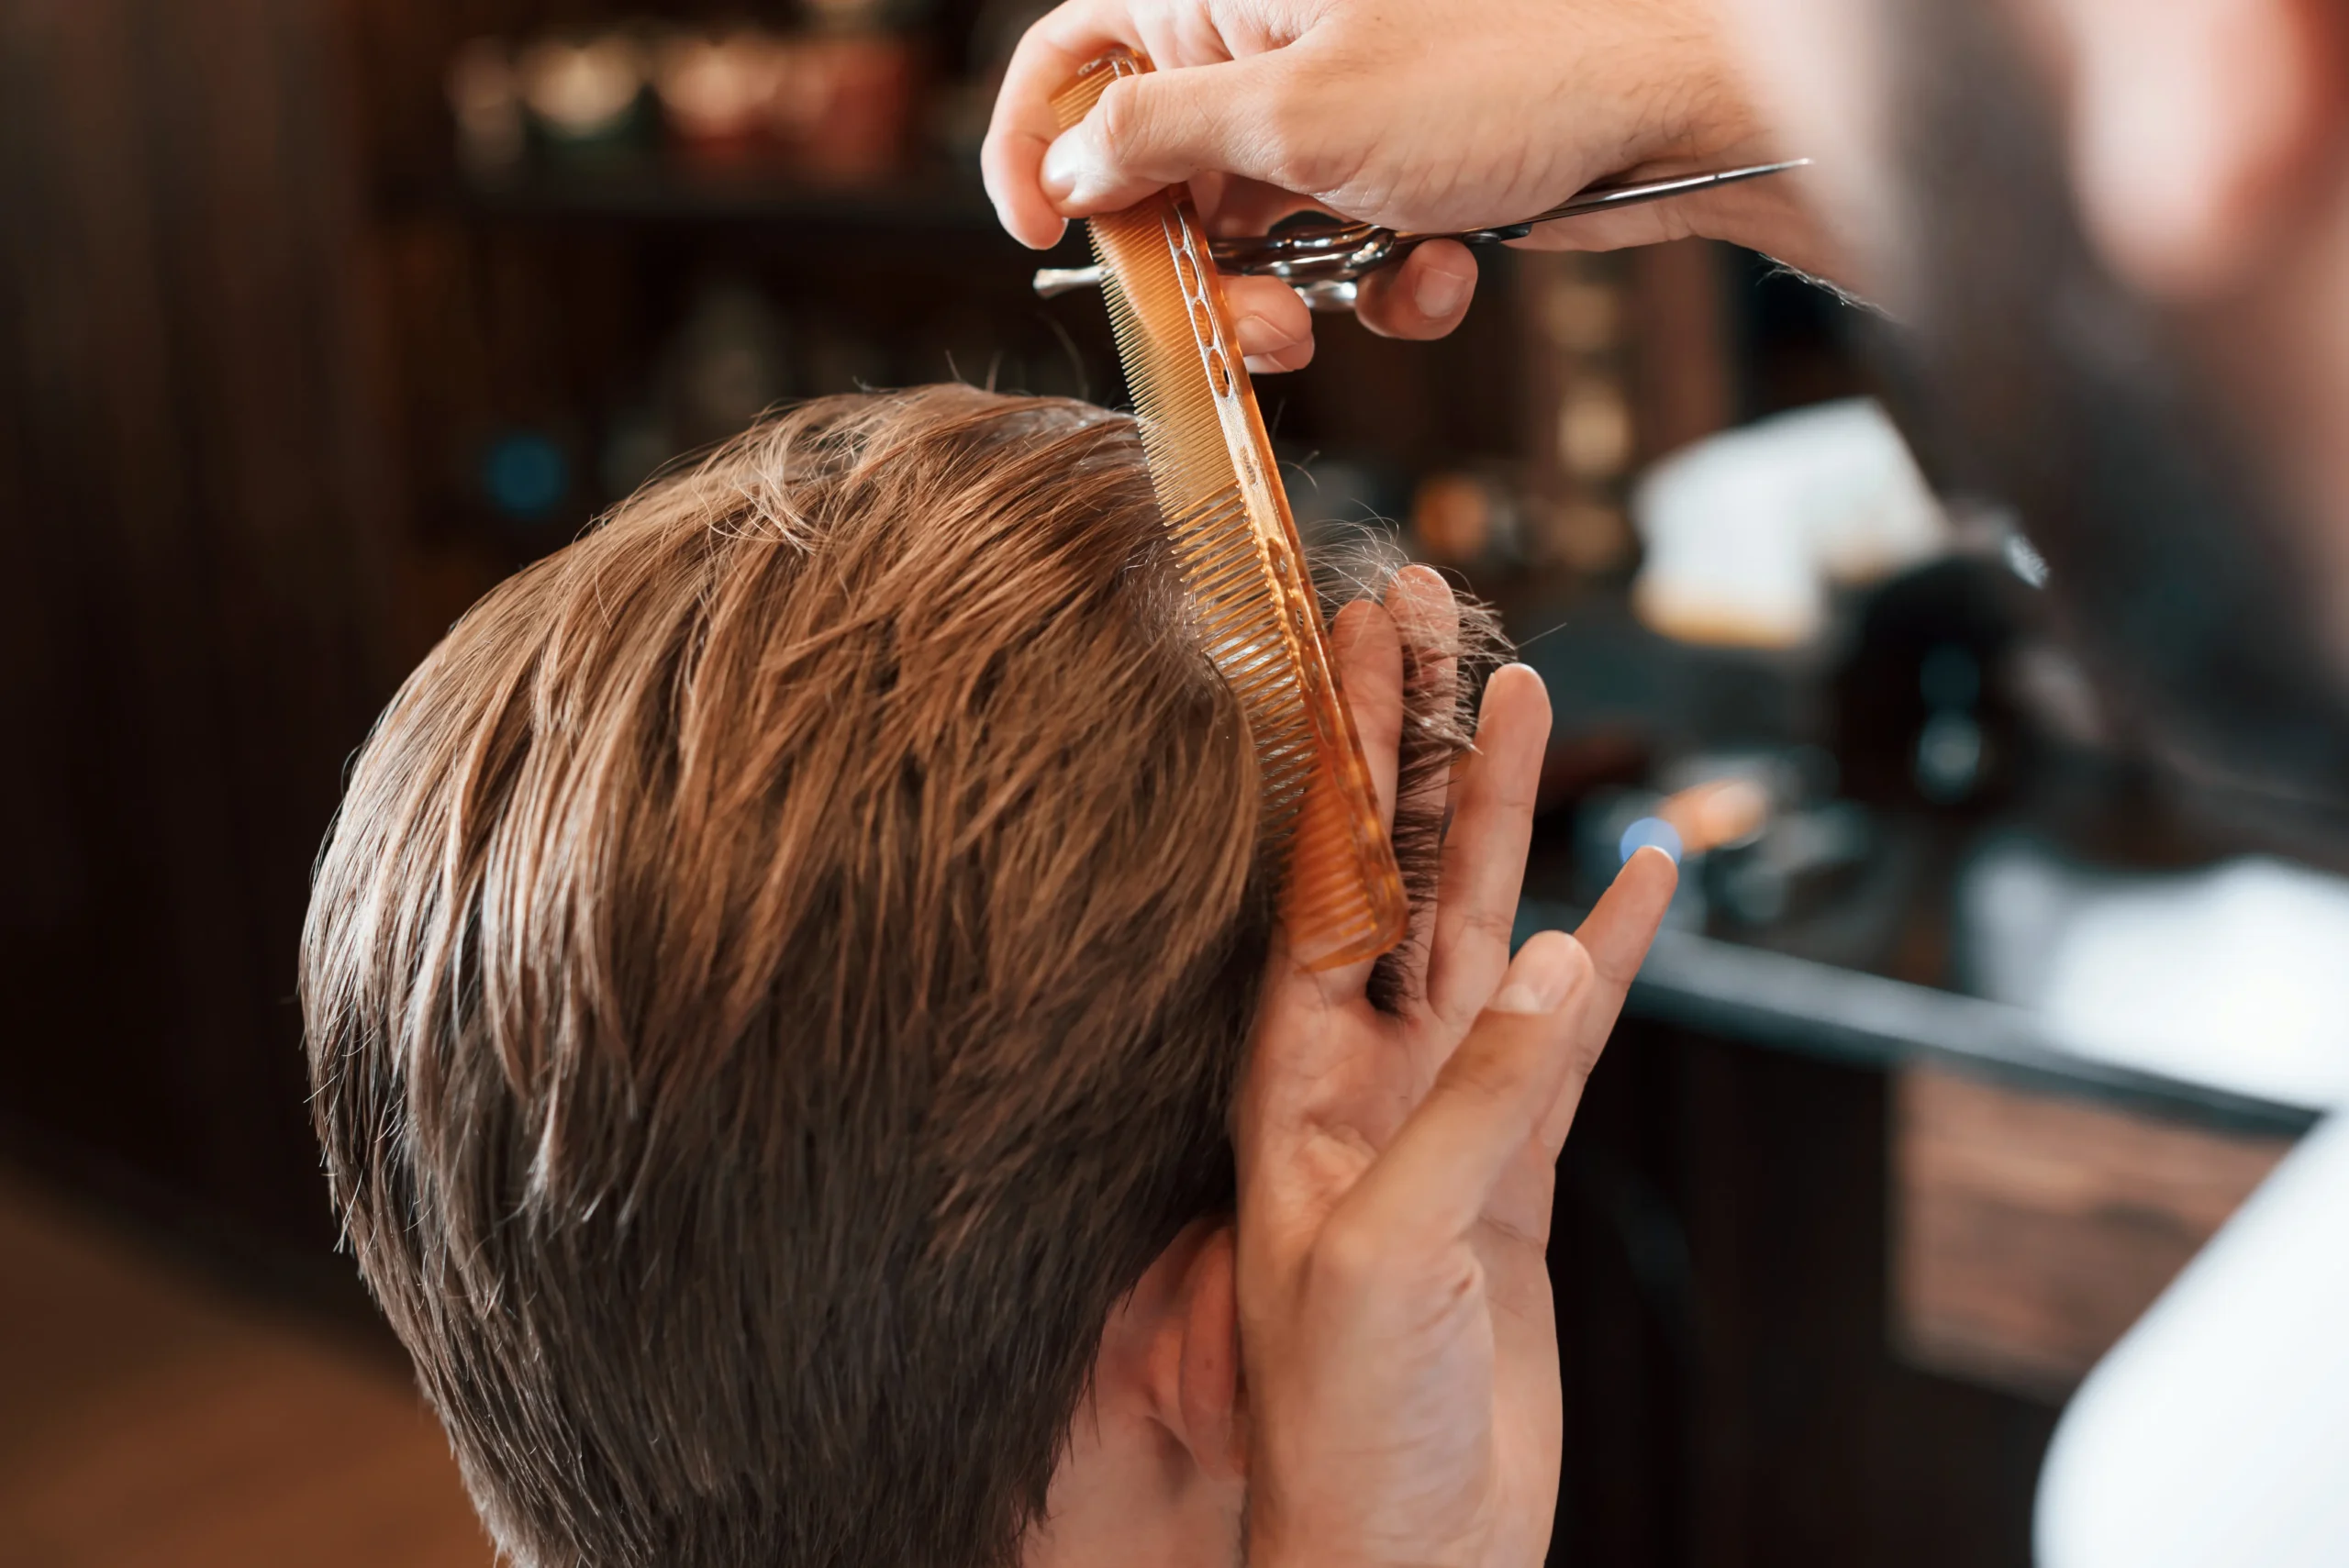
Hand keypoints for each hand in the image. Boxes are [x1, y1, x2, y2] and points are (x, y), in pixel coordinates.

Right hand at [983, 0, 1831, 371]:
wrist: (1665, 110)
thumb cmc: (1495, 77)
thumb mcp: (1294, 117)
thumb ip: (1155, 139)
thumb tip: (1071, 169)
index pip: (1070, 54)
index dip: (1033, 144)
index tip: (1040, 236)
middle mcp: (1262, 40)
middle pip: (1157, 166)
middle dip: (1196, 265)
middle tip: (1244, 325)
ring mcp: (1329, 103)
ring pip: (1250, 226)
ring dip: (1298, 288)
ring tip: (1360, 298)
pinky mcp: (1388, 161)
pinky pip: (1337, 242)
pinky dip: (1379, 277)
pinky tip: (1439, 269)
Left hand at [1233, 567, 1678, 1567]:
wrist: (1407, 1549)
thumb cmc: (1347, 1421)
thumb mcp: (1394, 1250)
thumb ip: (1475, 1102)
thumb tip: (1548, 964)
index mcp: (1293, 1078)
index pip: (1320, 873)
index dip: (1341, 748)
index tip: (1359, 629)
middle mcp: (1358, 1074)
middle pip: (1397, 868)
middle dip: (1415, 741)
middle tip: (1433, 608)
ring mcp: (1441, 1112)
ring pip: (1483, 927)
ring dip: (1509, 818)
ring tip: (1528, 697)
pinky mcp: (1512, 1168)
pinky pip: (1564, 1033)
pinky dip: (1608, 956)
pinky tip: (1636, 884)